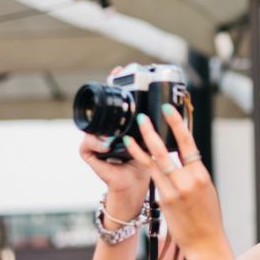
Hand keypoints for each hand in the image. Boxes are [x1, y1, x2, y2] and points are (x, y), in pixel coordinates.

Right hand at [78, 66, 149, 215]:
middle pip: (101, 108)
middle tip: (112, 83)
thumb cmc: (146, 166)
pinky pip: (87, 144)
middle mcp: (105, 131)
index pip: (116, 102)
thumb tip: (172, 106)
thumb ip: (156, 126)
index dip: (116, 85)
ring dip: (102, 125)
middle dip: (105, 95)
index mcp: (120, 126)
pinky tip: (108, 146)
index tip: (120, 70)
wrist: (135, 188)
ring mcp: (95, 142)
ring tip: (114, 129)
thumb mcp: (153, 141)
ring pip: (92, 126)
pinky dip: (97, 144)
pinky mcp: (89, 154)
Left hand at [123, 106, 228, 259]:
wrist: (204, 241)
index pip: (187, 144)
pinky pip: (153, 178)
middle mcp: (186, 182)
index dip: (176, 126)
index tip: (168, 111)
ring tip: (131, 134)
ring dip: (141, 148)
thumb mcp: (206, 189)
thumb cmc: (208, 215)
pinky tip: (136, 155)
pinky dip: (145, 165)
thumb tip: (183, 158)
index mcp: (201, 175)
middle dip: (152, 133)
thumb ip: (194, 173)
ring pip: (153, 164)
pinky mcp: (163, 200)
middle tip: (142, 118)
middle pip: (165, 152)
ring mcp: (172, 192)